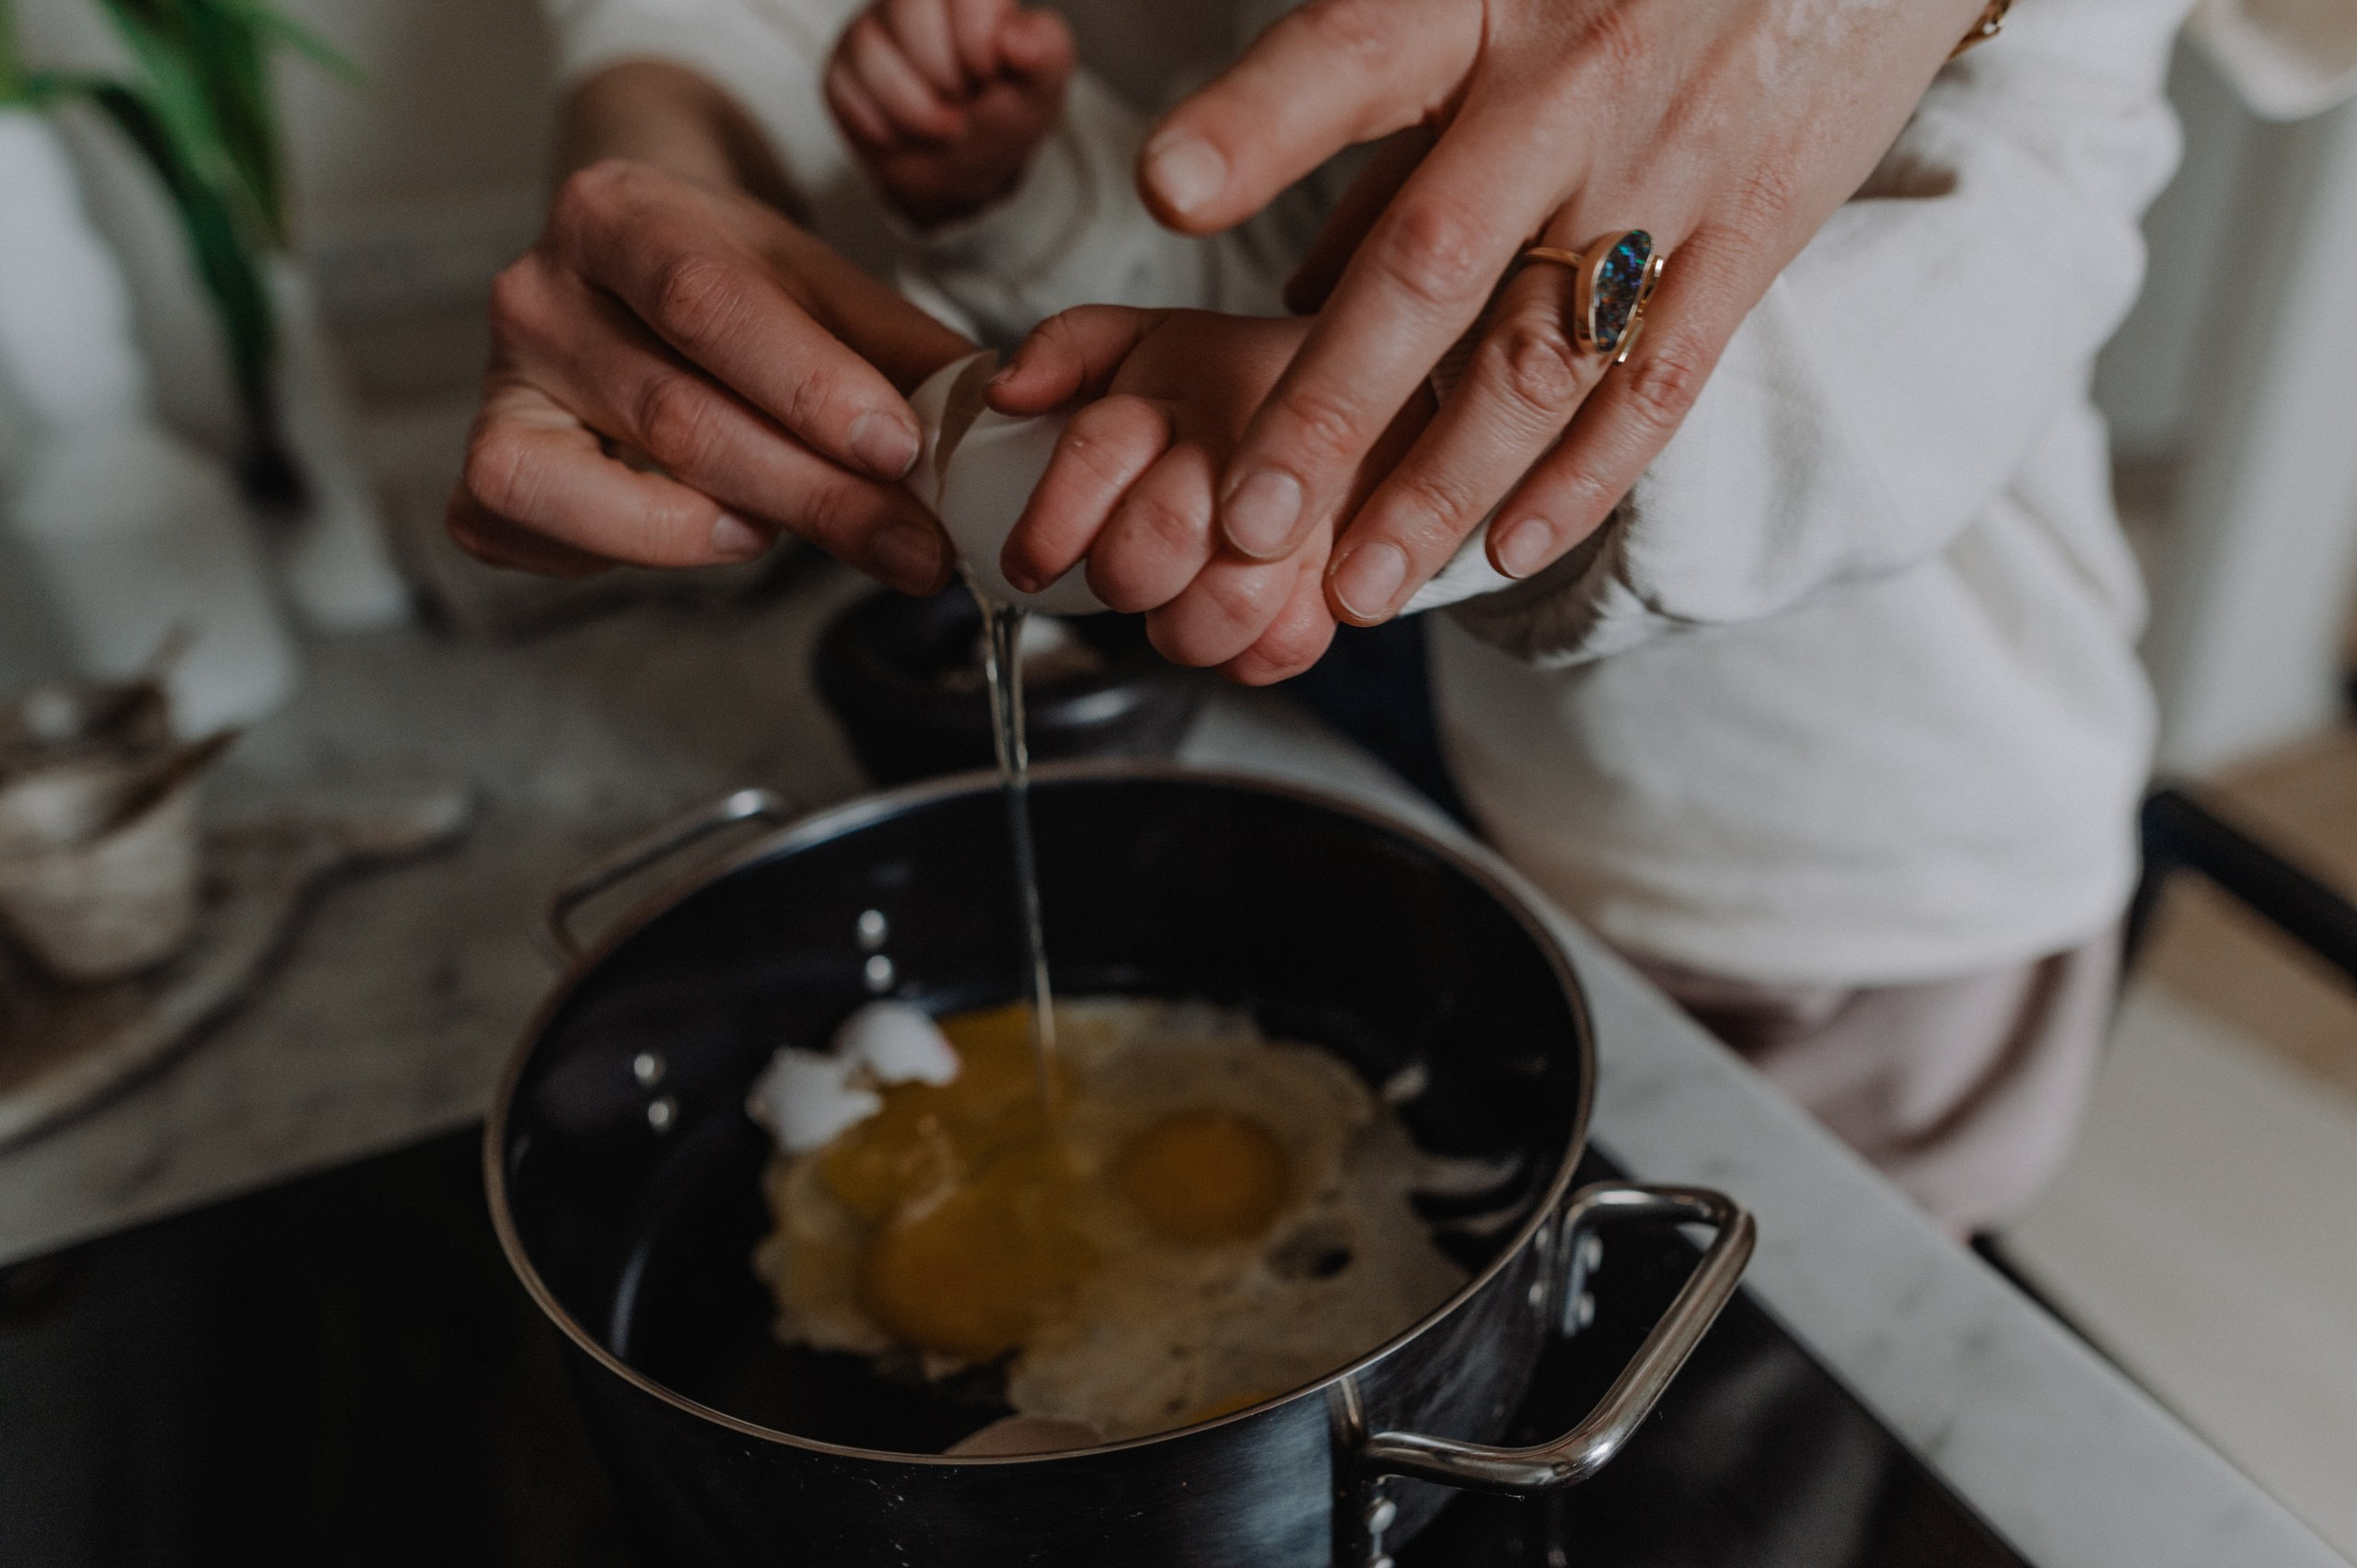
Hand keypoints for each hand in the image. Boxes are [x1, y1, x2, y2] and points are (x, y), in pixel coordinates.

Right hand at [449, 155, 971, 588]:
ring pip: (598, 490)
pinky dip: (631, 554)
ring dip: (722, 533)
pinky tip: (711, 532)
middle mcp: (539, 293)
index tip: (901, 451)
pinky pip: (536, 535)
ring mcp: (500, 385)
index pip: (710, 304)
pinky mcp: (485, 467)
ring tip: (794, 534)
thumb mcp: (828, 288)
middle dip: (814, 496)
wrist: (635, 264)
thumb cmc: (736, 281)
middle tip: (916, 547)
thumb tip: (997, 439)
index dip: (810, 388)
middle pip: (677, 417)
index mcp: (622, 216)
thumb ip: (907, 358)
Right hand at [825, 0, 1074, 228]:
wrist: (962, 176)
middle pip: (909, 8)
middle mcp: (915, 0)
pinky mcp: (842, 69)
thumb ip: (1046, 53)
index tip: (989, 73)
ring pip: (871, 50)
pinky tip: (905, 133)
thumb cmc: (1002, 116)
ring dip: (915, 111)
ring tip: (943, 127)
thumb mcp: (1041, 89)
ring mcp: (872, 30)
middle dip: (944, 76)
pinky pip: (845, 89)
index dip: (976, 38)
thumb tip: (1017, 39)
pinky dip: (883, 127)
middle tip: (965, 102)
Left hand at [988, 307, 1425, 682]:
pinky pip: (1291, 644)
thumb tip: (1007, 391)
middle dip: (1122, 571)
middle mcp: (1255, 445)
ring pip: (1228, 604)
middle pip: (1161, 536)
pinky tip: (1237, 615)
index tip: (1029, 561)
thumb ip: (1066, 350)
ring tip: (1179, 599)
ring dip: (1182, 623)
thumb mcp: (1148, 339)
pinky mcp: (1356, 572)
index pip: (1100, 451)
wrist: (1375, 385)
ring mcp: (1315, 513)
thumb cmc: (1239, 384)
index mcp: (1190, 383)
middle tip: (1123, 571)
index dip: (1051, 523)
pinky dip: (1250, 651)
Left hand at [1135, 0, 1989, 626]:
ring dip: (1441, 485)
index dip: (1258, 124)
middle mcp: (1570, 87)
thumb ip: (1392, 121)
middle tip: (1248, 519)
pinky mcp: (1760, 227)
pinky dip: (1583, 475)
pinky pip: (1663, 377)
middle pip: (1430, 263)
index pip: (1354, 56)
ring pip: (1539, 354)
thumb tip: (1293, 272)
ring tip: (1359, 583)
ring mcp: (1672, 166)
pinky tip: (1509, 548)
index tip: (1168, 190)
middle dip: (1330, 407)